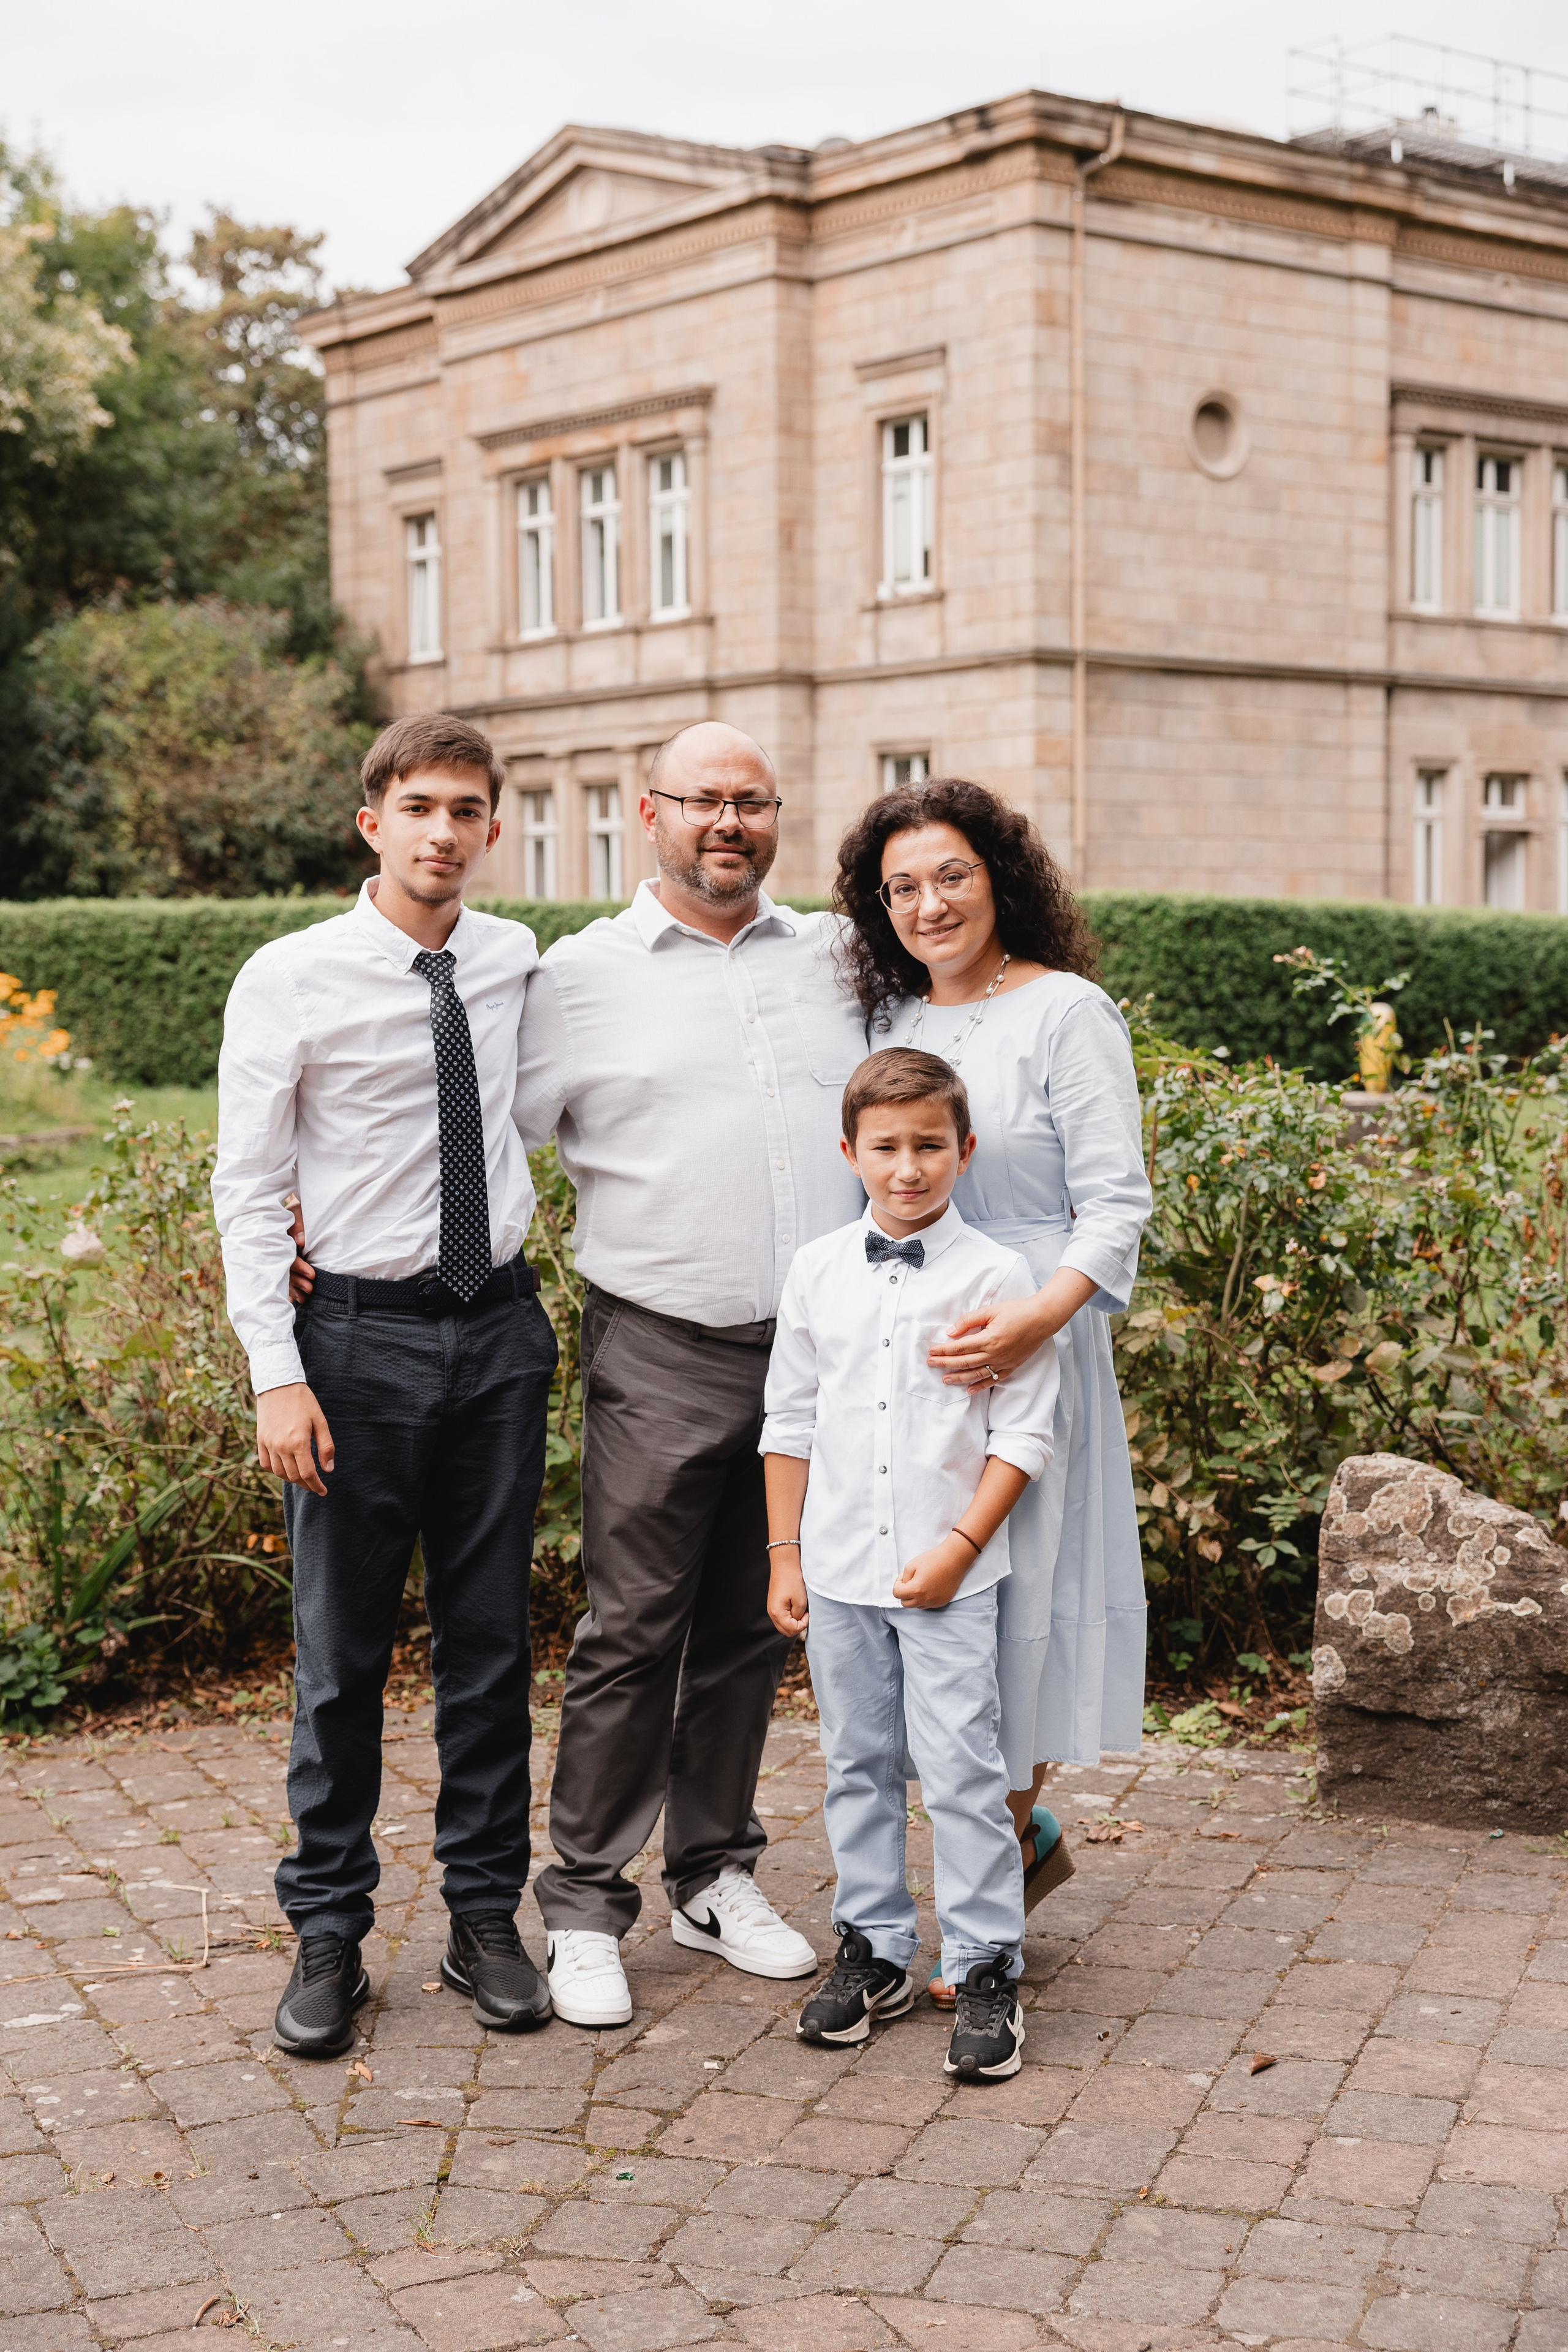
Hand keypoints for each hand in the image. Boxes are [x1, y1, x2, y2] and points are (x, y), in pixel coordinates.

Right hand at [256, 1383, 334, 1495]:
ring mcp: (268, 1444)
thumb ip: (326, 1447)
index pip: (308, 1474)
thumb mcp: (320, 1421)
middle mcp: (281, 1446)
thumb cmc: (303, 1401)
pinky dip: (275, 1470)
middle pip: (293, 1476)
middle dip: (306, 1484)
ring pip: (279, 1472)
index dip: (316, 1485)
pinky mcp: (260, 1440)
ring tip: (302, 1478)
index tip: (323, 1491)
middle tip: (315, 1485)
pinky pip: (265, 1463)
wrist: (278, 1385)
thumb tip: (328, 1469)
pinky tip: (285, 1468)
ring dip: (291, 1479)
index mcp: (298, 1442)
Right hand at [285, 1195, 314, 1304]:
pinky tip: (296, 1299)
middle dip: (297, 1281)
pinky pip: (283, 1276)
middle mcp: (275, 1247)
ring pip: (283, 1275)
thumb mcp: (301, 1210)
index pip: (286, 1255)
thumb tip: (300, 1241)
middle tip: (310, 1289)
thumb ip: (300, 1223)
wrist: (298, 1205)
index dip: (298, 1267)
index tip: (312, 1275)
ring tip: (306, 1297)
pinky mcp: (281, 1259)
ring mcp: (277, 1254)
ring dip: (294, 1287)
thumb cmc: (302, 1207)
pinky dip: (290, 1289)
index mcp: (277, 1236)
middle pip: (283, 1268)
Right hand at [767, 1550, 809, 1636]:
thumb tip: (798, 1621)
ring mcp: (771, 1609)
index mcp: (777, 1613)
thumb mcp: (801, 1601)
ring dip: (794, 1621)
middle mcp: (771, 1613)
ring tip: (800, 1608)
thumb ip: (799, 1616)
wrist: (784, 1564)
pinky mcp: (774, 1605)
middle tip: (804, 1612)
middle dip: (798, 1625)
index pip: (792, 1630)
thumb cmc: (793, 1580)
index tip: (807, 1612)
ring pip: (784, 1625)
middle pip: (786, 1631)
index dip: (803, 1624)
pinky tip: (796, 1606)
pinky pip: (782, 1618)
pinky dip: (790, 1617)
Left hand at [893, 1536, 972, 1610]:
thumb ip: (903, 1579)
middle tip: (911, 1581)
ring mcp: (935, 1602)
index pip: (896, 1594)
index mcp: (916, 1590)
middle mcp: (925, 1599)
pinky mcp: (942, 1602)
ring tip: (922, 1583)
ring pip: (917, 1605)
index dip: (898, 1583)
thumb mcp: (911, 1565)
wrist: (953, 1559)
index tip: (905, 1576)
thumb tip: (904, 1587)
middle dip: (904, 1593)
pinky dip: (926, 1598)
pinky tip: (931, 1586)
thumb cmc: (932, 1559)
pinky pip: (928, 1604)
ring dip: (915, 1597)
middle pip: (905, 1603)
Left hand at [928, 1270, 1095, 1388]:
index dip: (944, 1350)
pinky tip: (969, 1390)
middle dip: (945, 1364)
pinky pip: (993, 1380)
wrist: (1042, 1319)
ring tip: (945, 1380)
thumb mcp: (991, 1310)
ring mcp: (1003, 1362)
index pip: (960, 1347)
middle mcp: (995, 1354)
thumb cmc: (1017, 1311)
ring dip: (959, 1378)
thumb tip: (951, 1332)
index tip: (932, 1352)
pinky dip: (980, 1386)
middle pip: (964, 1362)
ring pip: (976, 1374)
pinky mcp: (1011, 1366)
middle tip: (931, 1365)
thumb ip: (969, 1321)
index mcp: (988, 1339)